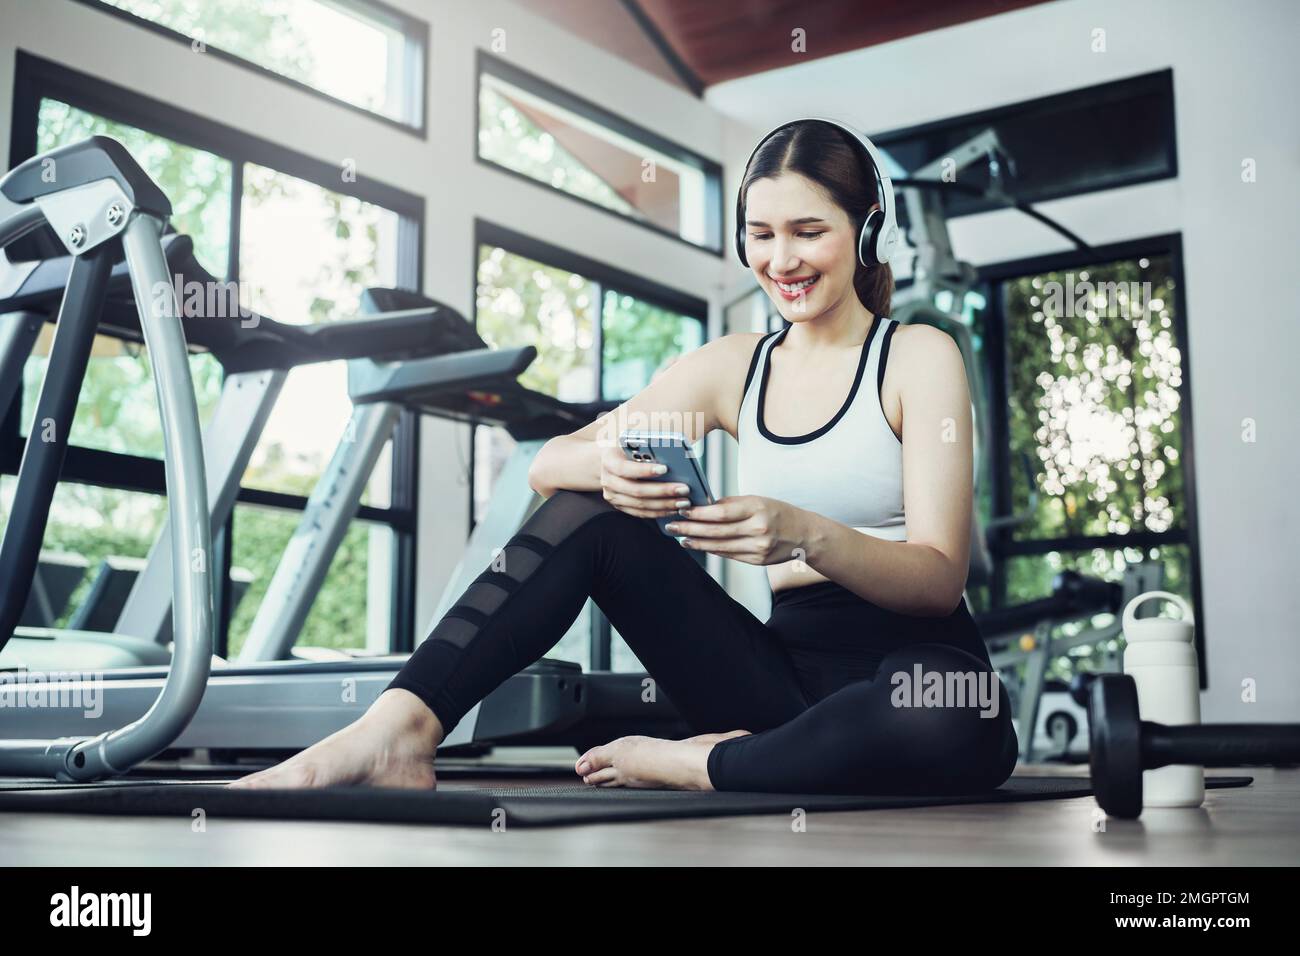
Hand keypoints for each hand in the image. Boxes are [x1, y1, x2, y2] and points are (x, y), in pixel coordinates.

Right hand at [598, 443, 694, 519]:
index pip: (625, 468)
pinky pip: (641, 513)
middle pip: (636, 490)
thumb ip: (645, 448)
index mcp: (609, 462)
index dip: (644, 470)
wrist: (610, 462)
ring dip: (664, 504)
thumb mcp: (631, 443)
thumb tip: (672, 453)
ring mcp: (613, 497)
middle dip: (662, 491)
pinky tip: (674, 509)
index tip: (665, 468)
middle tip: (683, 489)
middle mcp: (608, 481)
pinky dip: (659, 512)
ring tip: (683, 501)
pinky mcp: (621, 507)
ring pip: (640, 505)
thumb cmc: (625, 449)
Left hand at [664, 495, 808, 565]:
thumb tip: (702, 506)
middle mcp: (759, 529)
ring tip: (681, 537)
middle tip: (673, 525)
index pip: (721, 512)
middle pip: (717, 531)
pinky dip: (712, 550)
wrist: (804, 534)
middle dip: (691, 528)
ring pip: (720, 546)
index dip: (699, 513)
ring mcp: (758, 548)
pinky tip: (699, 545)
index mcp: (757, 509)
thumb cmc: (778, 512)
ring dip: (697, 542)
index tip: (682, 509)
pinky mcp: (757, 561)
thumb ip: (731, 504)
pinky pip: (729, 555)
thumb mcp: (757, 500)